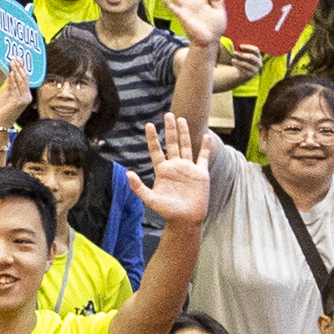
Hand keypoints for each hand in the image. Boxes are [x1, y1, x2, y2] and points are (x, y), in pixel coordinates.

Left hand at [141, 109, 211, 229]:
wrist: (185, 219)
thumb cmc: (167, 211)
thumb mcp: (150, 199)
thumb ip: (138, 186)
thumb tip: (127, 173)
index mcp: (162, 170)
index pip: (156, 150)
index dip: (152, 138)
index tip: (149, 125)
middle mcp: (175, 166)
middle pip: (171, 143)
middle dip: (169, 129)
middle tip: (168, 114)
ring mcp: (188, 168)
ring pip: (186, 146)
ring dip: (184, 133)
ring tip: (181, 119)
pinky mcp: (200, 173)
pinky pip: (203, 157)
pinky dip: (205, 146)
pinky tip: (206, 135)